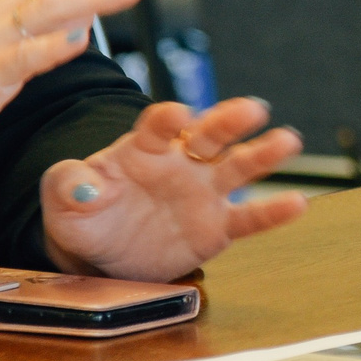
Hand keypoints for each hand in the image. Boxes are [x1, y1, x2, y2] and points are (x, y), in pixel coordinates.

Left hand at [39, 98, 307, 279]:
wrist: (102, 251)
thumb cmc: (84, 214)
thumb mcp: (63, 198)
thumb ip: (68, 184)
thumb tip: (82, 185)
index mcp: (144, 147)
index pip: (158, 125)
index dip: (168, 119)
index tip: (178, 114)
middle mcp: (181, 162)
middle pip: (210, 134)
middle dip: (231, 120)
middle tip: (254, 109)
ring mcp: (203, 192)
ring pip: (238, 168)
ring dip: (263, 154)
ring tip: (288, 142)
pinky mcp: (217, 227)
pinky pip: (247, 219)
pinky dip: (272, 212)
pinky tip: (296, 204)